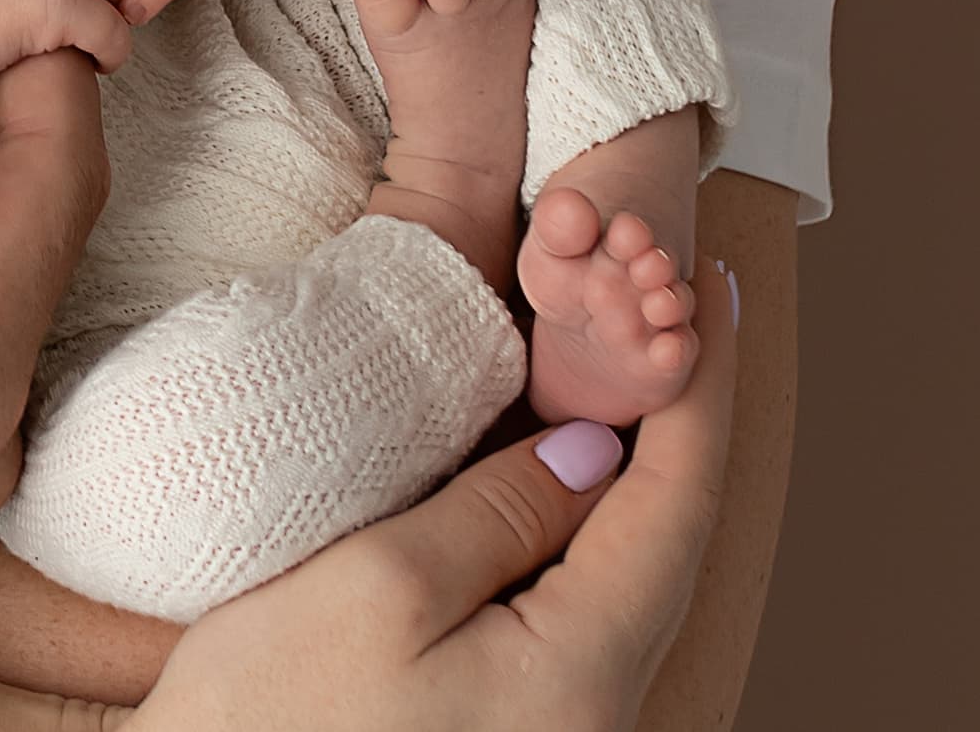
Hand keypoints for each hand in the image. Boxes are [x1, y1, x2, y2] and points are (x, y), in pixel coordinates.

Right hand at [129, 261, 737, 730]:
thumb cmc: (267, 727)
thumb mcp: (376, 586)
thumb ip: (496, 513)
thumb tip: (591, 459)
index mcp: (581, 678)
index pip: (675, 509)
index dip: (701, 392)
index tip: (712, 291)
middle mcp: (593, 715)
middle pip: (663, 543)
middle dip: (670, 418)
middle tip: (659, 306)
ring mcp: (551, 727)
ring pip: (617, 574)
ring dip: (623, 466)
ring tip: (610, 364)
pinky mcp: (503, 725)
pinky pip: (569, 606)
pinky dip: (572, 522)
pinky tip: (548, 472)